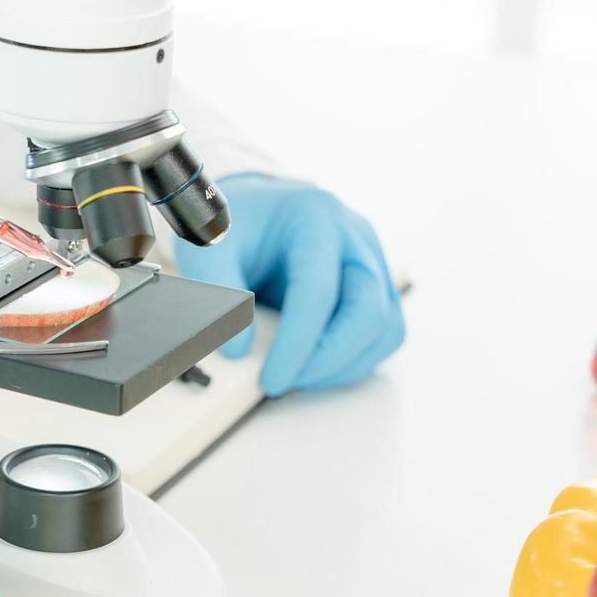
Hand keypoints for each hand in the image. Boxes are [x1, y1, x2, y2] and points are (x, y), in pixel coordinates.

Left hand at [175, 175, 403, 395]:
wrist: (256, 212)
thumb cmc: (238, 226)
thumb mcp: (211, 249)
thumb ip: (220, 296)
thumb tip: (238, 349)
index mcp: (316, 217)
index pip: (318, 290)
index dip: (297, 343)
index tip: (271, 380)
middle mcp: (356, 239)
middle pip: (368, 312)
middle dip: (327, 360)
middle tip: (283, 383)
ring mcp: (373, 263)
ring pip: (386, 329)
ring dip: (344, 366)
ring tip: (296, 376)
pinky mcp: (377, 289)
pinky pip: (383, 335)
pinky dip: (353, 361)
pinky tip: (314, 367)